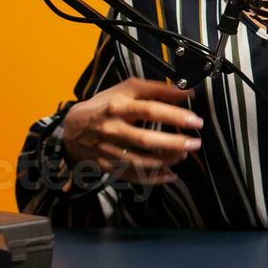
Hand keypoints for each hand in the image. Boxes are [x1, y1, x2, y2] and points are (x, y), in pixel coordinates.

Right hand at [61, 78, 202, 184]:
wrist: (72, 128)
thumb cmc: (106, 105)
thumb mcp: (127, 90)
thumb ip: (157, 89)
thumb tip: (186, 93)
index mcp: (117, 106)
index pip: (149, 110)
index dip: (174, 116)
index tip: (195, 121)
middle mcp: (111, 129)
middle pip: (144, 139)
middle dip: (173, 143)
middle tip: (194, 143)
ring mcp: (107, 150)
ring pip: (139, 161)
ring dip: (165, 161)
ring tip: (183, 155)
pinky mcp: (106, 166)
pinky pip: (132, 175)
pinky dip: (153, 178)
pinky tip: (170, 174)